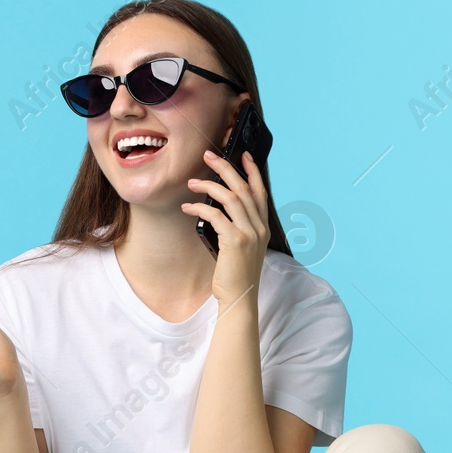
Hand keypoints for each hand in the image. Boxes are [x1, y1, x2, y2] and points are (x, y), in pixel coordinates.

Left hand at [182, 148, 269, 308]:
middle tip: (209, 156)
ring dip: (209, 185)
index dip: (252, 171)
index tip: (242, 154)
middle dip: (225, 168)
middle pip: (244, 188)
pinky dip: (200, 207)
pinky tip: (188, 207)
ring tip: (192, 182)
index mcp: (263, 227)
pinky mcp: (236, 241)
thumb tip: (219, 207)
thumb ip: (238, 226)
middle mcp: (260, 227)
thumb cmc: (237, 274)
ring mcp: (250, 234)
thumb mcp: (243, 246)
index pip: (260, 191)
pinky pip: (216, 215)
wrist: (240, 298)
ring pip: (231, 197)